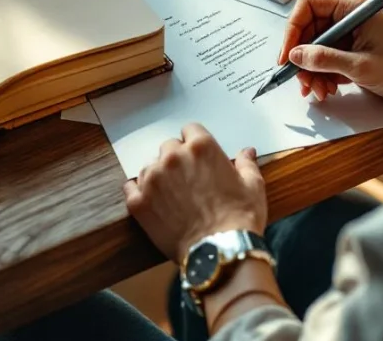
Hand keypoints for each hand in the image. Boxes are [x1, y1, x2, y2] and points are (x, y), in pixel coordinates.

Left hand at [124, 124, 266, 261]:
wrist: (220, 252)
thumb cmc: (240, 218)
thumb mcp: (253, 186)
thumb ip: (246, 163)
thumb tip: (246, 151)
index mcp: (201, 147)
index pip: (190, 129)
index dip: (195, 143)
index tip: (198, 156)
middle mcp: (173, 157)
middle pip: (168, 147)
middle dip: (177, 159)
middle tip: (187, 179)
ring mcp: (152, 179)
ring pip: (149, 166)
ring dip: (159, 175)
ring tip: (171, 196)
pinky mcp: (139, 202)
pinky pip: (130, 187)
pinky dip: (138, 192)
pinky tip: (150, 201)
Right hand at [279, 0, 382, 113]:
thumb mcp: (360, 65)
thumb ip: (325, 59)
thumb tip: (296, 55)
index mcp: (353, 8)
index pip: (309, 5)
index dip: (293, 28)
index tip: (288, 54)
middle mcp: (349, 18)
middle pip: (309, 30)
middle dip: (302, 57)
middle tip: (300, 79)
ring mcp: (349, 35)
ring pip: (315, 48)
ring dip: (311, 71)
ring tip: (317, 90)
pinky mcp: (350, 52)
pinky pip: (325, 60)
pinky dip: (321, 76)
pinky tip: (326, 89)